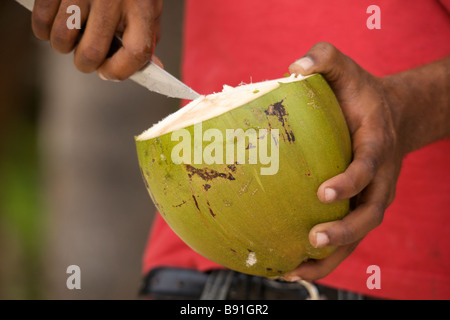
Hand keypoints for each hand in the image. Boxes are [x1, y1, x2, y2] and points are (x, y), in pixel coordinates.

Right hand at [31, 0, 162, 79]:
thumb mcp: (147, 5)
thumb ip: (148, 36)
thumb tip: (153, 67)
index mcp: (140, 8)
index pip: (136, 53)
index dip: (119, 72)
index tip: (108, 72)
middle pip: (91, 54)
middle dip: (85, 64)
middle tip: (87, 56)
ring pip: (62, 40)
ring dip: (63, 46)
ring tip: (71, 35)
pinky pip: (41, 20)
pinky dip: (43, 29)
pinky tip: (54, 22)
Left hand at [284, 42, 403, 280]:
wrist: (389, 115)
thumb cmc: (359, 94)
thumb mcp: (345, 68)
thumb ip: (324, 58)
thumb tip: (293, 68)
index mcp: (375, 146)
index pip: (367, 167)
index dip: (350, 181)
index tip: (323, 192)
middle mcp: (377, 179)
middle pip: (368, 214)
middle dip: (344, 233)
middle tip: (312, 242)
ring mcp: (369, 197)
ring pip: (356, 235)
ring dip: (330, 258)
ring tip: (293, 271)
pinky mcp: (356, 207)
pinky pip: (344, 236)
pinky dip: (322, 256)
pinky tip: (291, 264)